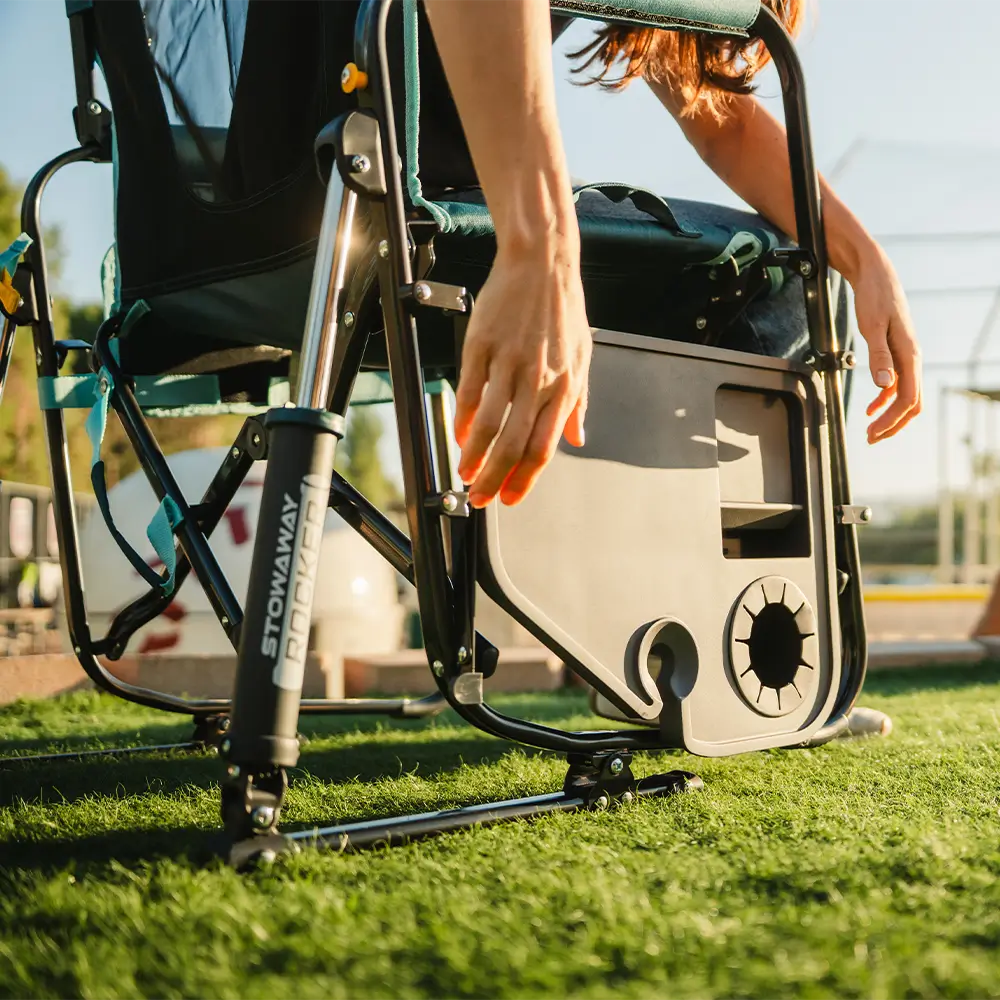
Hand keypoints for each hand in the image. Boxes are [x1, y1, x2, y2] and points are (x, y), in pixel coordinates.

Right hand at [454, 244, 592, 507]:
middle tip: (480, 497)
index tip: (510, 497)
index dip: (525, 480)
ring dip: (474, 456)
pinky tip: (460, 433)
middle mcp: (538, 380)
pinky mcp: (482, 345)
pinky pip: (469, 391)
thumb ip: (578, 402)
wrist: (542, 263)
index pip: (543, 448)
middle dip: (494, 479)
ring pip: (489, 424)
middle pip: (513, 445)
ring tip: (465, 472)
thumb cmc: (563, 309)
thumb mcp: (582, 357)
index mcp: (565, 387)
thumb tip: (577, 438)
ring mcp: (508, 363)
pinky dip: (462, 419)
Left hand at [850, 245, 921, 442]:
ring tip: (870, 430)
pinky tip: (870, 408)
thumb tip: (884, 386)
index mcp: (910, 354)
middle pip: (911, 402)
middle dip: (892, 424)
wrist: (875, 274)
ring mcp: (905, 356)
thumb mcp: (872, 326)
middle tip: (871, 439)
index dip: (891, 420)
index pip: (907, 398)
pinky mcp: (895, 352)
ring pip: (904, 395)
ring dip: (888, 415)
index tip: (872, 433)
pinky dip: (884, 399)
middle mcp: (912, 357)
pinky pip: (896, 384)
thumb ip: (878, 356)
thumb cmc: (874, 296)